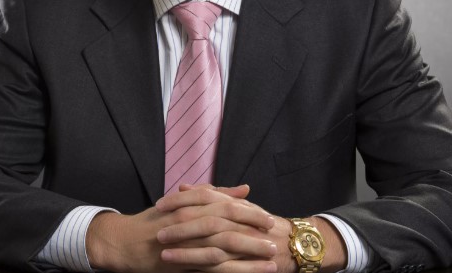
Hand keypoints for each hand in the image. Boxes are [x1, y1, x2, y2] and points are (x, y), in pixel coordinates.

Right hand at [86, 184, 277, 272]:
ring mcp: (185, 244)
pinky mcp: (181, 264)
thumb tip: (245, 189)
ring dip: (248, 257)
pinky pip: (210, 270)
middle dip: (254, 235)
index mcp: (193, 205)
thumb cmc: (156, 220)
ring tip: (270, 262)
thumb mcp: (185, 201)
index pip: (228, 207)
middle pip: (228, 227)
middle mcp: (190, 222)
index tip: (269, 219)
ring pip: (223, 250)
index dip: (250, 214)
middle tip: (274, 240)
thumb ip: (215, 194)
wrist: (125, 241)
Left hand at [160, 185, 348, 272]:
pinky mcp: (245, 263)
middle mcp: (239, 221)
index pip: (206, 197)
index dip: (182, 200)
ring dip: (186, 249)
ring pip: (211, 245)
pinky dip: (201, 267)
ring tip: (164, 252)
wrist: (293, 245)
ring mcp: (243, 243)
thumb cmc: (260, 224)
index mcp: (235, 205)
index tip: (161, 203)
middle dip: (180, 225)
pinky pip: (221, 267)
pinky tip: (183, 269)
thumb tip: (184, 187)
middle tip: (157, 228)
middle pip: (206, 219)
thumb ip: (211, 195)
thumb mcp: (237, 206)